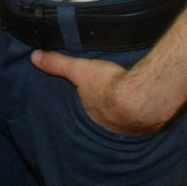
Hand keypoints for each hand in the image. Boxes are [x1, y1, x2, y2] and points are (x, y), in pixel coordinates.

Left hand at [30, 50, 171, 135]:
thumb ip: (58, 64)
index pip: (91, 110)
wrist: (140, 98)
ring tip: (134, 105)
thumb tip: (34, 57)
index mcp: (94, 114)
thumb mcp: (79, 70)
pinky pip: (147, 119)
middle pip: (109, 118)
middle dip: (111, 112)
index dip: (93, 103)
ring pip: (128, 122)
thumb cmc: (108, 86)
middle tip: (115, 101)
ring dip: (131, 115)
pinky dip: (148, 113)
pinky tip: (152, 106)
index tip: (96, 97)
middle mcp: (111, 126)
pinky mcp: (151, 125)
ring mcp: (131, 128)